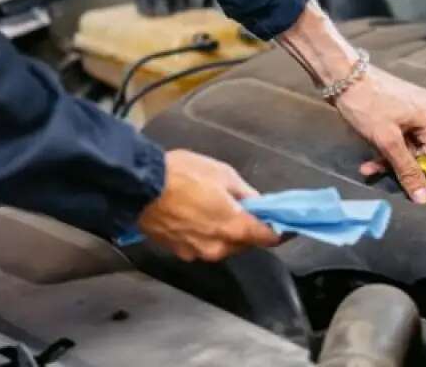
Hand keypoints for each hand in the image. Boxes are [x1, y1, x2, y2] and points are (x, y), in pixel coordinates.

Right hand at [137, 150, 280, 261]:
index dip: (280, 231)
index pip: (269, 238)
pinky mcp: (179, 252)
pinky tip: (195, 214)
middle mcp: (218, 247)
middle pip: (245, 243)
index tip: (286, 225)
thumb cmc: (180, 175)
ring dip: (226, 231)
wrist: (138, 187)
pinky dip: (205, 233)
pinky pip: (201, 244)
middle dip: (249, 228)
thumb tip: (256, 202)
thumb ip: (244, 192)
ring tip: (215, 207)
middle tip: (246, 207)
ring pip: (223, 245)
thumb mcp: (222, 173)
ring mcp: (197, 252)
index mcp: (234, 228)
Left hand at [336, 66, 425, 204]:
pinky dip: (389, 147)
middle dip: (407, 168)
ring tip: (370, 168)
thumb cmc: (366, 105)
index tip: (404, 188)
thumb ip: (407, 170)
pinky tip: (370, 158)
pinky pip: (402, 135)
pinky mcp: (400, 108)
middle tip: (387, 176)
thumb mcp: (387, 141)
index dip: (423, 176)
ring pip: (411, 145)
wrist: (341, 74)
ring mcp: (415, 108)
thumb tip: (425, 198)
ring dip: (393, 159)